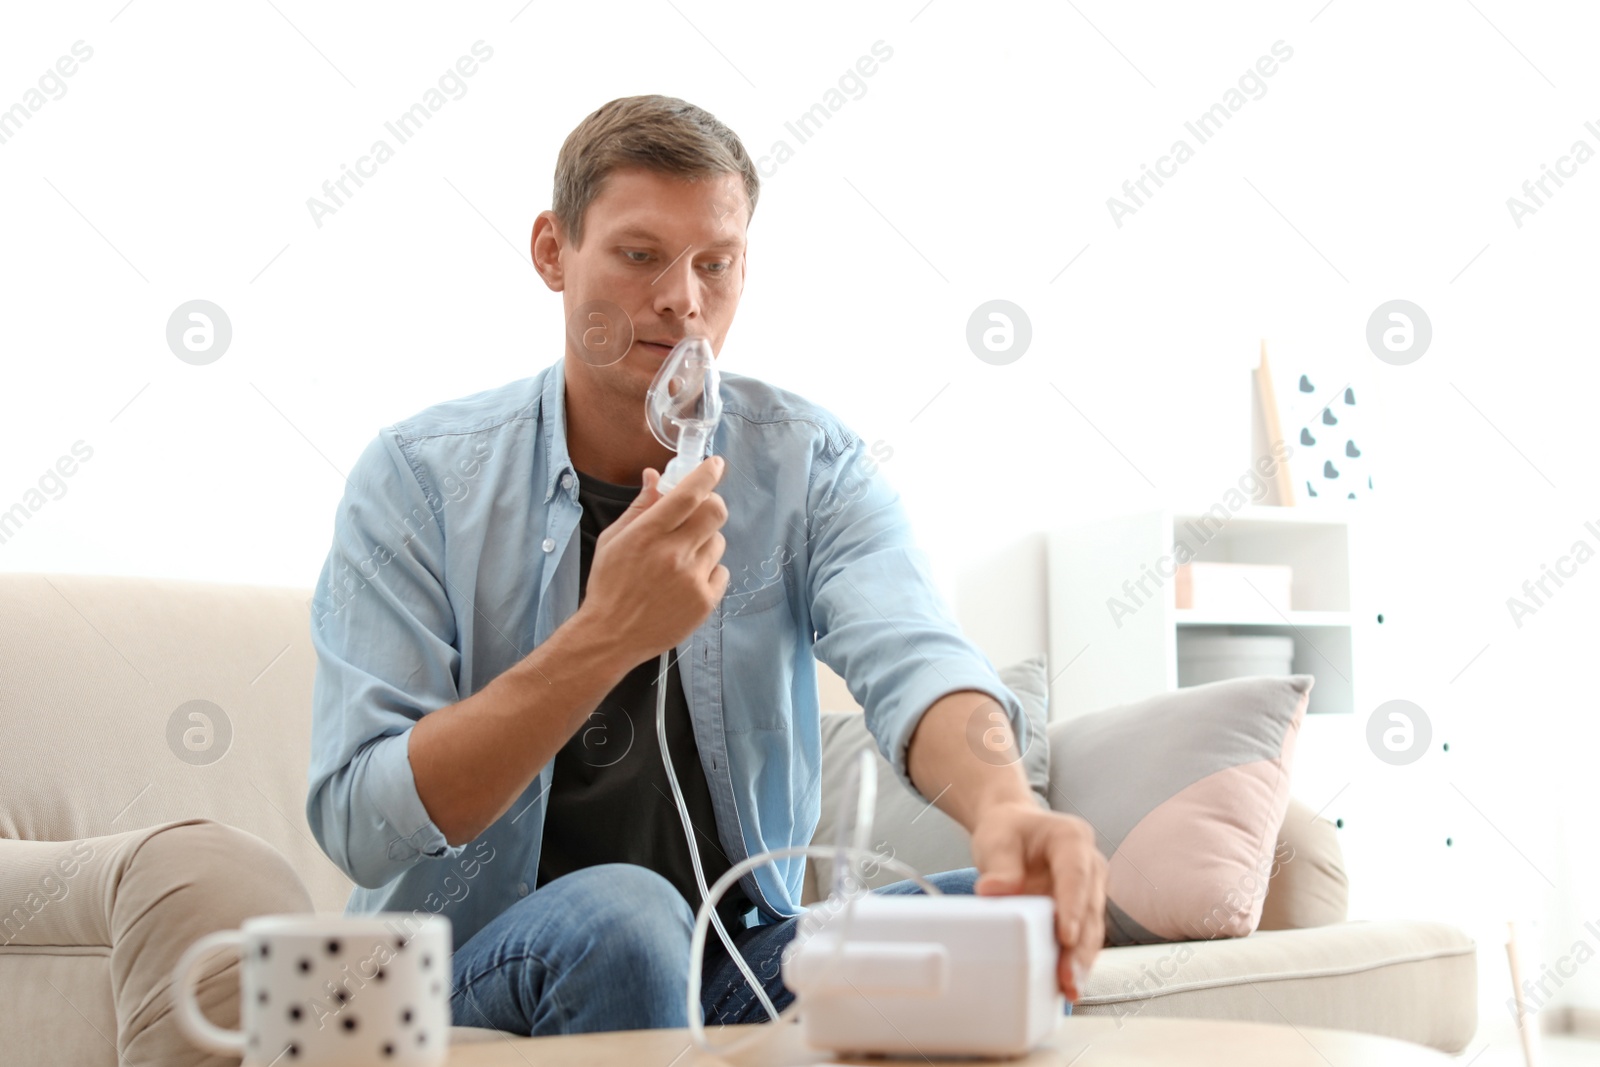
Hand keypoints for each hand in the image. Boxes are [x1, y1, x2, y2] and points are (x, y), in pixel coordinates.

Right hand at [575, 455, 728, 663]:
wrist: (612, 635)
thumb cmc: (609, 585)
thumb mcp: (614, 540)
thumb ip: (639, 507)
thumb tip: (655, 476)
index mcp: (648, 534)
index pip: (688, 494)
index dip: (707, 474)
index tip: (716, 464)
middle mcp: (674, 554)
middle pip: (715, 512)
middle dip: (711, 505)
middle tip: (699, 512)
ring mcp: (692, 579)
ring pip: (718, 542)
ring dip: (705, 542)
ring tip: (681, 559)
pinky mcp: (705, 601)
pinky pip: (721, 571)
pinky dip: (708, 571)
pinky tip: (687, 582)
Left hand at [967, 801, 1107, 1001]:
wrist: (1013, 830)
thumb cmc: (1008, 831)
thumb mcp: (997, 840)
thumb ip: (1000, 866)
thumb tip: (993, 891)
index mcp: (1072, 839)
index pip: (1076, 875)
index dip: (1073, 906)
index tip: (1066, 935)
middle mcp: (1089, 865)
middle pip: (1089, 909)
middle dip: (1080, 946)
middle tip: (1068, 975)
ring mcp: (1088, 890)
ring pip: (1091, 929)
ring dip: (1081, 960)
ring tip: (1069, 987)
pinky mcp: (1081, 911)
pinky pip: (1082, 938)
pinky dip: (1075, 960)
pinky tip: (1067, 984)